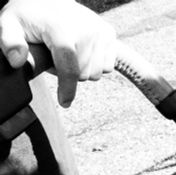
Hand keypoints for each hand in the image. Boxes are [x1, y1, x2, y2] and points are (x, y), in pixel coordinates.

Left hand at [0, 0, 115, 106]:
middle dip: (68, 74)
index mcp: (62, 28)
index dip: (67, 88)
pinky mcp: (109, 34)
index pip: (69, 66)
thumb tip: (17, 61)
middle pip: (82, 74)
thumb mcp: (9, 23)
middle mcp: (86, 30)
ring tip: (67, 53)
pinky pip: (107, 66)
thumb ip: (10, 42)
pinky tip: (81, 51)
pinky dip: (94, 64)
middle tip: (54, 57)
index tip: (65, 103)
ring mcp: (100, 32)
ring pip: (95, 72)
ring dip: (81, 70)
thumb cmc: (30, 14)